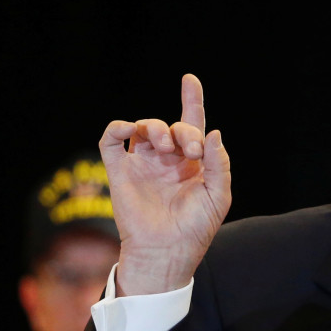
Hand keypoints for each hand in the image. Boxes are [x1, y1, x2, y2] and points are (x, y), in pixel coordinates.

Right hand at [99, 74, 231, 294]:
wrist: (168, 251)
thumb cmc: (196, 228)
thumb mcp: (218, 195)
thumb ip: (219, 163)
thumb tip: (213, 132)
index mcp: (191, 162)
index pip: (191, 124)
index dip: (191, 100)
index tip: (189, 79)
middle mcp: (166, 159)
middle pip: (173, 126)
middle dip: (184, 131)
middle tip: (191, 150)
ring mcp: (142, 163)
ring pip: (144, 127)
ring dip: (157, 127)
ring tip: (166, 145)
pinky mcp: (120, 170)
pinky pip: (111, 140)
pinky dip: (118, 127)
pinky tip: (130, 129)